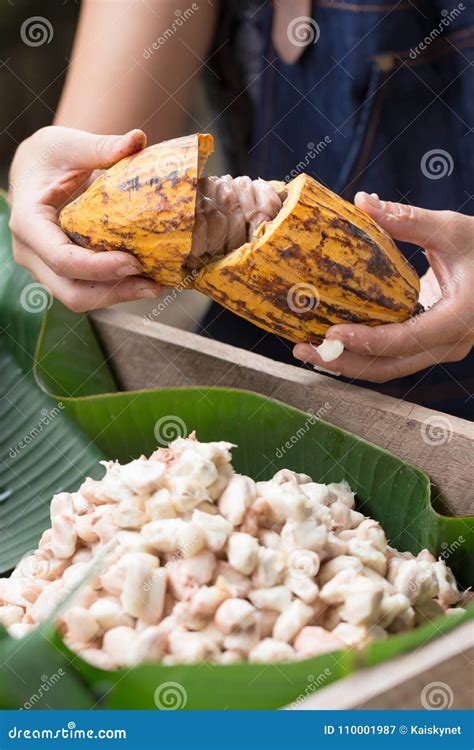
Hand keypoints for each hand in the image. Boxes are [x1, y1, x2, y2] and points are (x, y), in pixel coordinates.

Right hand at [8, 126, 160, 311]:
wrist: (38, 169)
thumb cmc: (52, 155)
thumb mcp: (72, 144)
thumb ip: (103, 146)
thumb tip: (138, 138)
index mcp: (28, 222)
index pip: (61, 258)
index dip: (97, 267)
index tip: (133, 263)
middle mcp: (31, 252)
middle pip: (71, 291)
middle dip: (114, 293)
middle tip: (153, 284)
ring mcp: (45, 267)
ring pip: (79, 298)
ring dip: (119, 296)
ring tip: (156, 285)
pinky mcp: (63, 273)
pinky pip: (88, 290)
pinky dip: (116, 289)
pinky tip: (146, 280)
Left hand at [294, 193, 472, 381]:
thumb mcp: (452, 229)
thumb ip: (408, 220)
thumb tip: (363, 202)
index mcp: (459, 319)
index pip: (408, 340)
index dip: (368, 341)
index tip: (332, 334)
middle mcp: (449, 343)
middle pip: (391, 366)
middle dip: (344, 362)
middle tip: (303, 350)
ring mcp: (439, 349)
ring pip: (389, 368)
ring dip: (347, 363)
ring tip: (307, 352)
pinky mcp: (428, 345)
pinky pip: (391, 358)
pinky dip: (360, 354)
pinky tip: (330, 343)